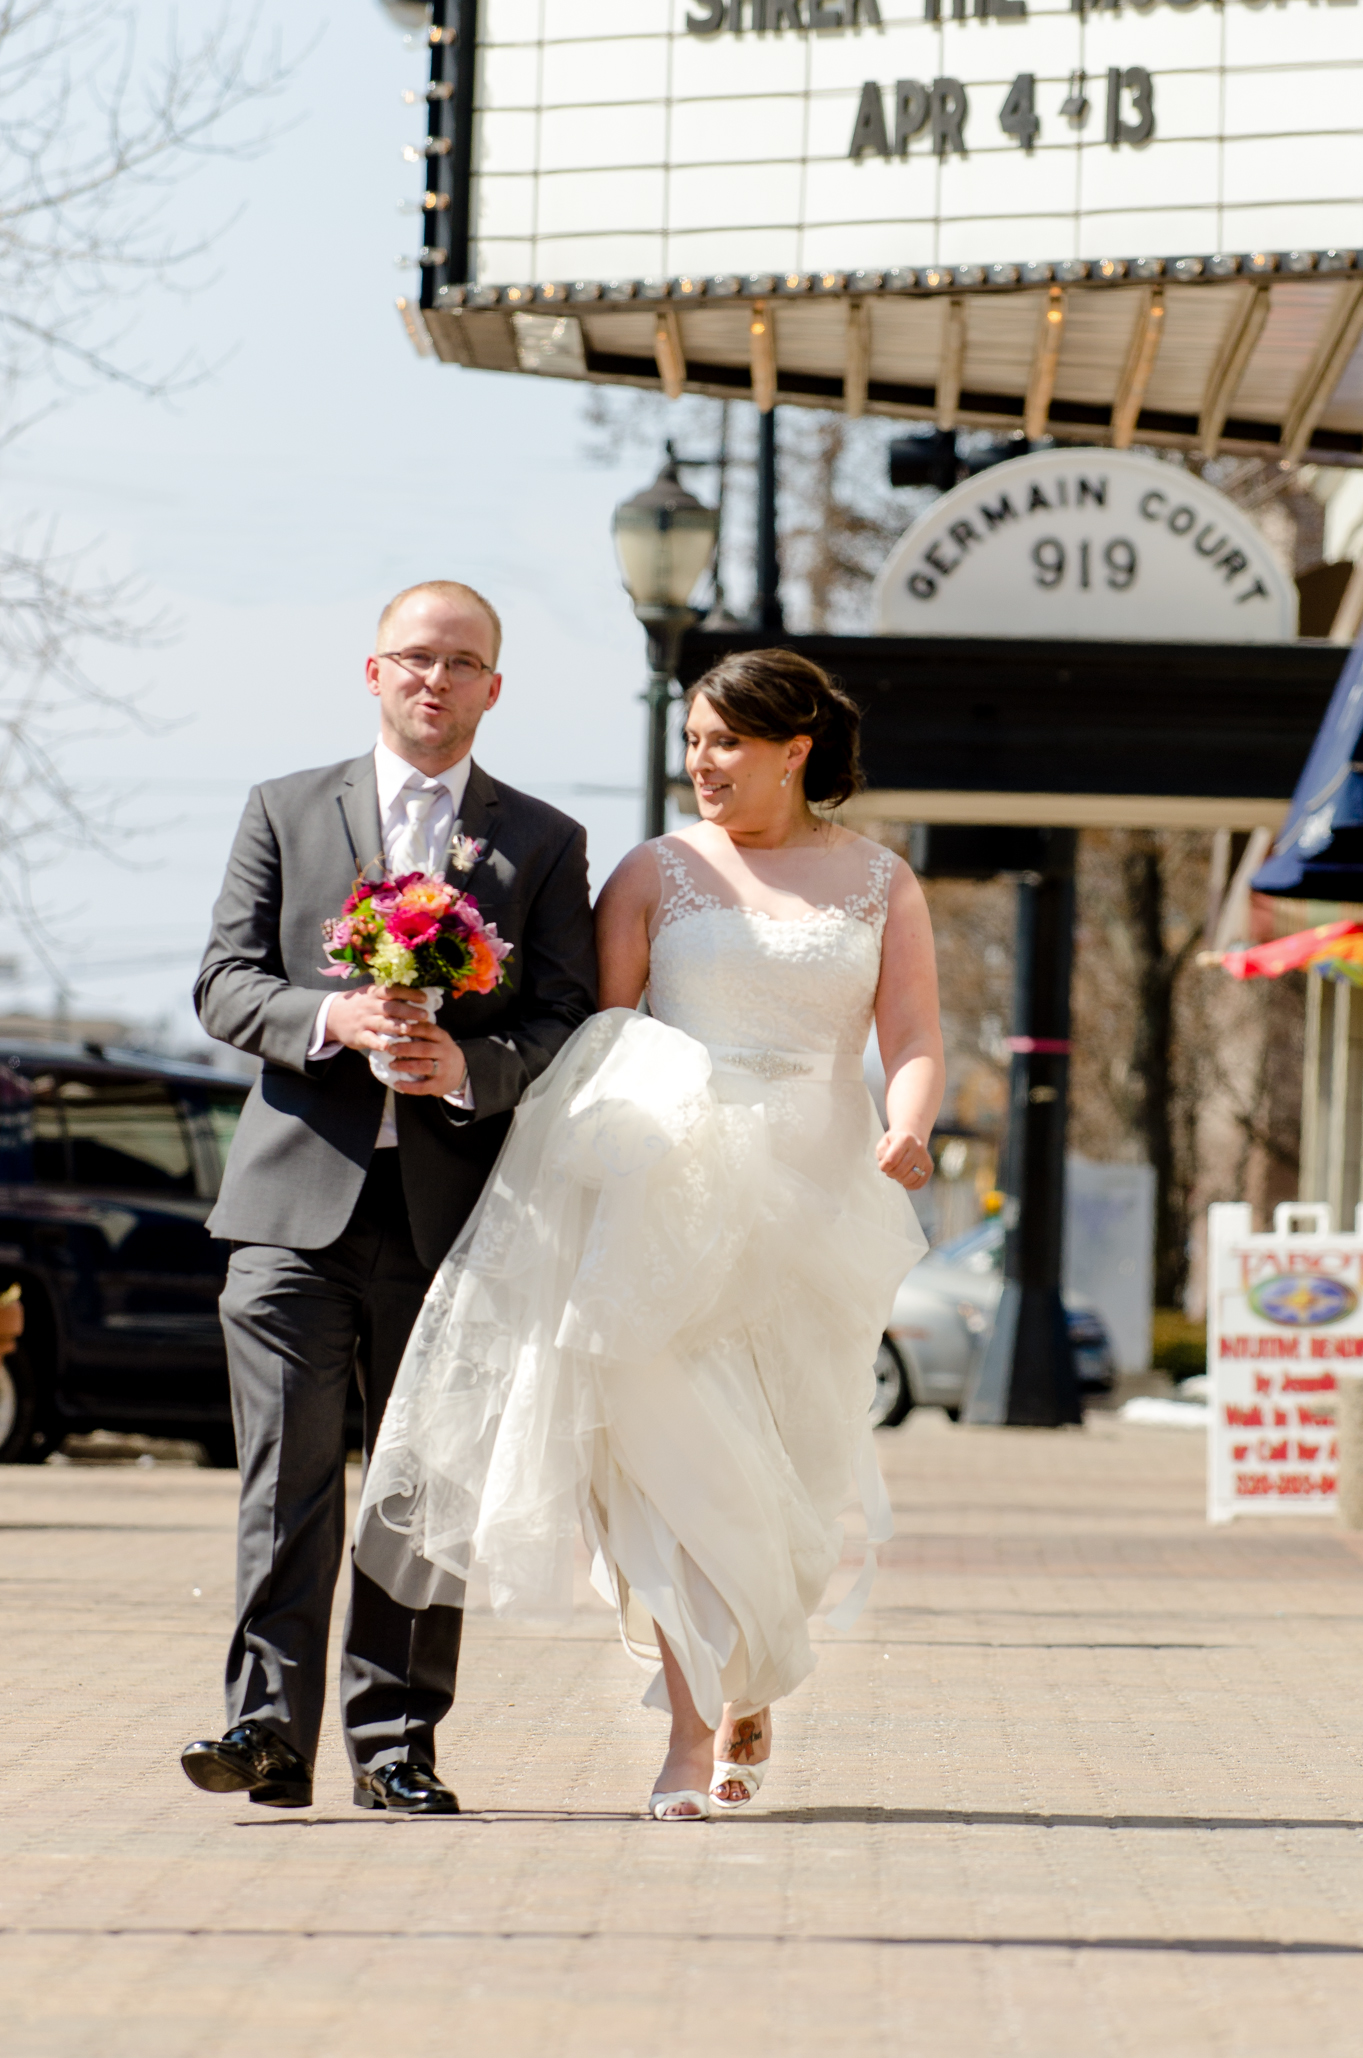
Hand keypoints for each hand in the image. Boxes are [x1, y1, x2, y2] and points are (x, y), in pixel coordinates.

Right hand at [326, 988, 467, 1096]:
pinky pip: (369, 1039)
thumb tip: (419, 995)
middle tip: (425, 1016)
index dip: (409, 993)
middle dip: (409, 1011)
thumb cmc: (361, 1004)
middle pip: (391, 1007)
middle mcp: (370, 1006)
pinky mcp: (358, 1035)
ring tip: (409, 1030)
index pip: (393, 990)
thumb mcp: (372, 994)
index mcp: (375, 993)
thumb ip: (390, 995)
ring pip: (382, 1023)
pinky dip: (378, 1043)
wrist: (332, 1015)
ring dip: (396, 1026)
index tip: (424, 998)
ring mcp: (364, 1021)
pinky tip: (388, 1047)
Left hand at [384, 1016, 467, 1096]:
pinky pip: (423, 1086)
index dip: (413, 1029)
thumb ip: (422, 1034)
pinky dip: (409, 1086)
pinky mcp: (440, 1084)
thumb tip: (396, 1027)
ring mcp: (443, 1069)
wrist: (461, 1071)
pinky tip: (397, 1084)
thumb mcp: (437, 1039)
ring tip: (391, 1065)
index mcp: (442, 1038)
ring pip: (424, 1066)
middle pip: (424, 1049)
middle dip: (406, 1049)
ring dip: (406, 1066)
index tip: (398, 1028)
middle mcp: (444, 1052)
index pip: (428, 1030)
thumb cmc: (440, 1052)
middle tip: (390, 1049)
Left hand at [877, 1128, 932, 1190]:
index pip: (891, 1161)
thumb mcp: (884, 1143)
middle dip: (891, 1174)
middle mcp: (917, 1147)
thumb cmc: (894, 1143)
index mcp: (905, 1139)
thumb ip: (882, 1153)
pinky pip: (920, 1182)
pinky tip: (905, 1182)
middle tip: (890, 1171)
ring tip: (897, 1174)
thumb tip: (887, 1164)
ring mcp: (925, 1157)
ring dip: (900, 1180)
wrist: (911, 1138)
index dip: (884, 1167)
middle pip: (901, 1171)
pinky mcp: (929, 1166)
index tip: (883, 1166)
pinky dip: (911, 1186)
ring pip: (911, 1178)